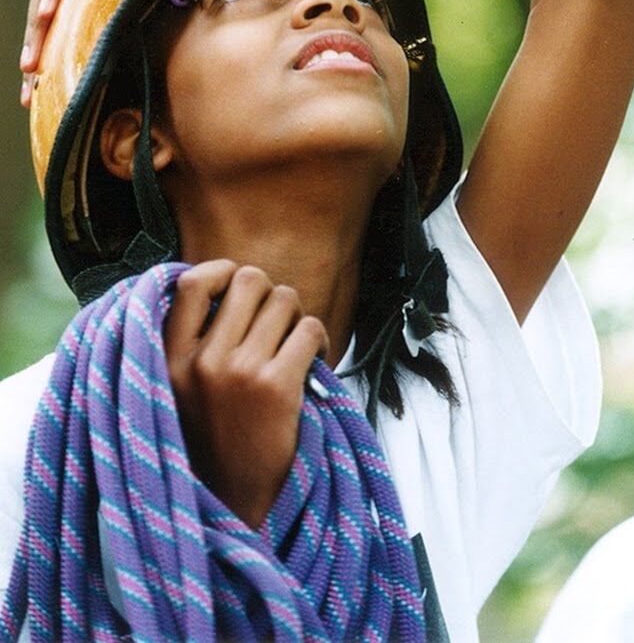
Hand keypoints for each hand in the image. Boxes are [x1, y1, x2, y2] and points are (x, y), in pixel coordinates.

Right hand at [164, 260, 328, 528]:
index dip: (220, 271)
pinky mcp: (277, 387)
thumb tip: (223, 286)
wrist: (230, 508)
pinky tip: (312, 365)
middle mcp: (201, 361)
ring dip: (296, 317)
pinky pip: (311, 329)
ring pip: (285, 300)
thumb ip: (189, 344)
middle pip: (248, 281)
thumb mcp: (176, 392)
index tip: (235, 283)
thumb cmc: (208, 445)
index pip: (192, 283)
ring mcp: (240, 372)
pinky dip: (319, 340)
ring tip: (294, 346)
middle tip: (275, 321)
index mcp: (169, 359)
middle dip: (268, 293)